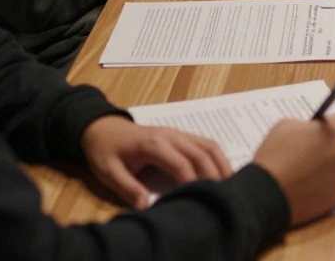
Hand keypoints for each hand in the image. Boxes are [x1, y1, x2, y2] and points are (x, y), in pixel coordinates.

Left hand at [80, 115, 231, 210]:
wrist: (103, 127)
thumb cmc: (106, 151)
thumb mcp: (108, 171)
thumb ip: (127, 187)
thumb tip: (146, 206)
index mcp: (154, 144)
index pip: (181, 163)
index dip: (192, 182)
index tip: (199, 199)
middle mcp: (171, 135)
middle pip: (201, 153)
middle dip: (214, 175)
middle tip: (222, 196)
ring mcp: (179, 133)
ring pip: (208, 145)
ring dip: (221, 164)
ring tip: (230, 185)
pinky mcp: (182, 135)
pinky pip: (206, 143)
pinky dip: (218, 157)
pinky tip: (222, 172)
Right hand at [252, 117, 334, 226]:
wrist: (269, 192)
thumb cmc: (274, 157)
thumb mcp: (283, 127)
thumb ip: (303, 126)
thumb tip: (310, 130)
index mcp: (328, 132)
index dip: (331, 125)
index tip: (322, 131)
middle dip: (324, 150)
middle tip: (305, 157)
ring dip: (324, 170)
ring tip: (302, 176)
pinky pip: (332, 187)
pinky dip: (322, 188)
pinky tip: (305, 189)